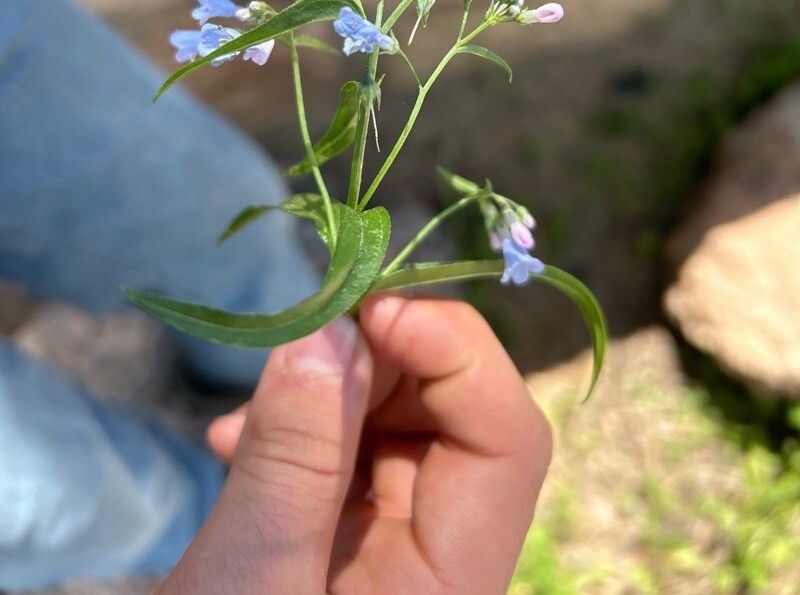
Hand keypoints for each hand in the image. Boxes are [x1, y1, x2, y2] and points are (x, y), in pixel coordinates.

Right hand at [157, 295, 550, 594]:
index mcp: (455, 584)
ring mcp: (405, 545)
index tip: (367, 308)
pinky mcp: (359, 534)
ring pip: (406, 420)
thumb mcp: (250, 578)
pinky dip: (304, 424)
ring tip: (247, 420)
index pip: (509, 440)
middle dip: (382, 360)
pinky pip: (355, 449)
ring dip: (332, 390)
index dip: (454, 352)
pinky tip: (238, 442)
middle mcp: (449, 558)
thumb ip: (297, 453)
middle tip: (296, 343)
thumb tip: (333, 326)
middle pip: (460, 416)